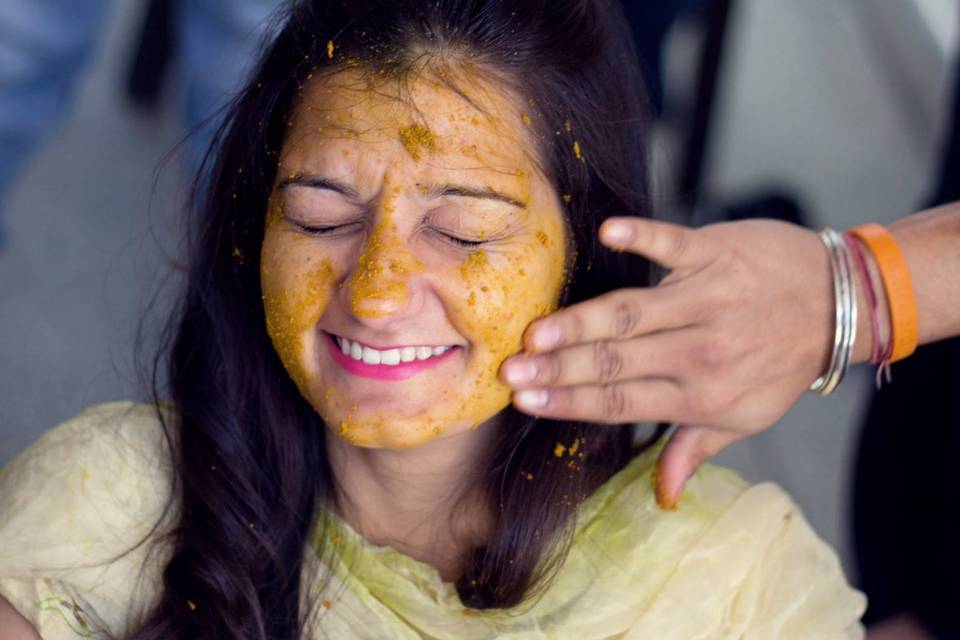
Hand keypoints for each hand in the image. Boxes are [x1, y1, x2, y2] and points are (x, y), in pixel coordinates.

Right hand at [500, 216, 833, 508]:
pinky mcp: (715, 254)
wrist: (838, 305)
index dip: (571, 402)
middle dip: (559, 369)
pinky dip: (644, 237)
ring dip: (581, 322)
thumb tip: (662, 496)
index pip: (623, 402)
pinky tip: (610, 231)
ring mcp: (706, 300)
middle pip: (617, 362)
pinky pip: (674, 245)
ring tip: (537, 332)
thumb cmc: (782, 363)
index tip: (525, 401)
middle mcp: (700, 351)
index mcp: (701, 394)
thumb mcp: (745, 417)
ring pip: (632, 314)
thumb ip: (695, 449)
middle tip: (510, 370)